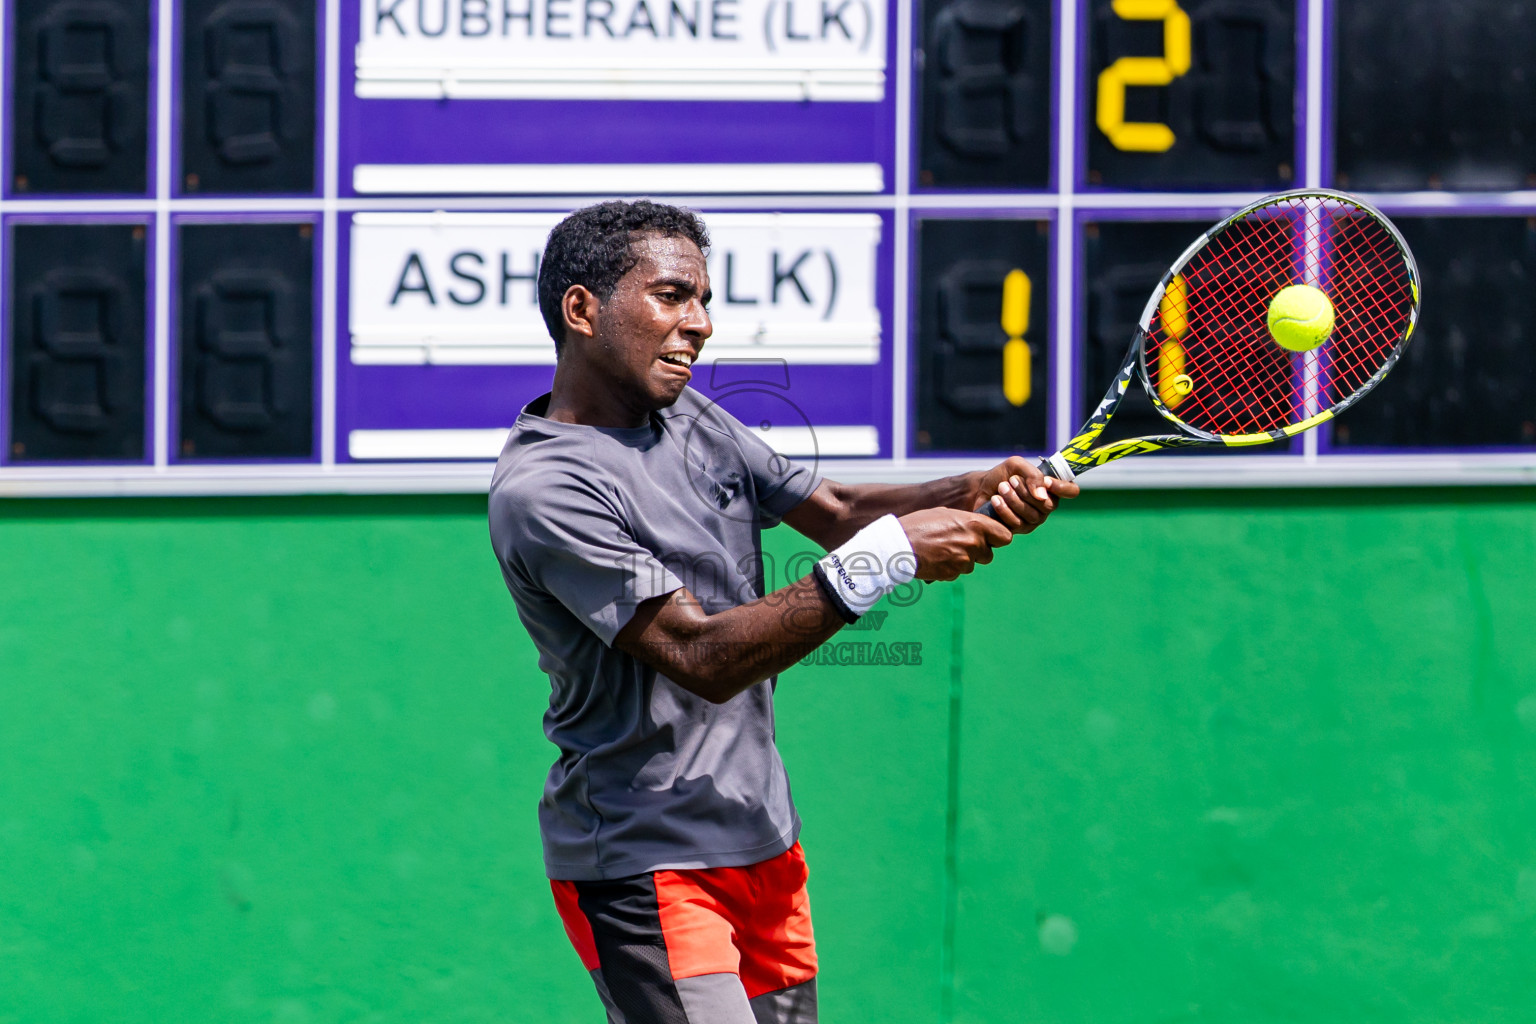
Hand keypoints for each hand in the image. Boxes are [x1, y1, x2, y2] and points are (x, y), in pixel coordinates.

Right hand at [897, 508, 1013, 581]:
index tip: (990, 538)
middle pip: (989, 555)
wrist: (899, 544)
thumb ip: (965, 521)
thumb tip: (975, 526)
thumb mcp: (944, 513)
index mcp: (975, 524)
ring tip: (943, 551)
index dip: (998, 538)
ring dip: (962, 561)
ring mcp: (963, 561)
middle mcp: (973, 543)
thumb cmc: (919, 524)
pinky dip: (950, 568)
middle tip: (960, 545)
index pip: (1005, 537)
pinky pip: (957, 573)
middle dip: (978, 552)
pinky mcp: (952, 574)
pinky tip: (936, 559)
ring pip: (972, 565)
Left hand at [969, 456, 1080, 533]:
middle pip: (1048, 505)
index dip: (1062, 488)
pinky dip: (1004, 509)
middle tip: (1012, 480)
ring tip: (1001, 488)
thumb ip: (1033, 474)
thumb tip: (1042, 495)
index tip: (1046, 481)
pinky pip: (1017, 523)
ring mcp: (1034, 519)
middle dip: (1027, 491)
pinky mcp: (1019, 529)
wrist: (981, 488)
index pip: (1071, 491)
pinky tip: (995, 499)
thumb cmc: (1002, 475)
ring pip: (1032, 515)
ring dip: (1014, 499)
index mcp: (1051, 489)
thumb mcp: (1016, 465)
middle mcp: (1046, 506)